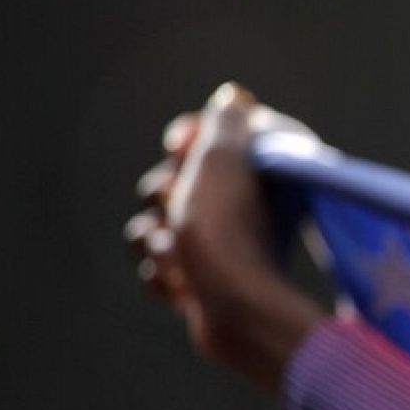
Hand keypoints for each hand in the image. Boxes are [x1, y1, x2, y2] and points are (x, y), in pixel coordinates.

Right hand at [125, 83, 326, 393]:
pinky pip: (160, 270)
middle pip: (170, 185)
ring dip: (156, 240)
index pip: (204, 142)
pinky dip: (164, 277)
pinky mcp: (205, 288)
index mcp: (253, 179)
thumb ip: (229, 122)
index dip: (185, 143)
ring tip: (176, 255)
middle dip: (162, 196)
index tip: (179, 146)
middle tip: (177, 208)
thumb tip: (236, 98)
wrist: (233, 311)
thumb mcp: (224, 157)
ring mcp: (221, 252)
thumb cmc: (227, 230)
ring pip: (156, 229)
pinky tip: (179, 286)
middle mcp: (241, 214)